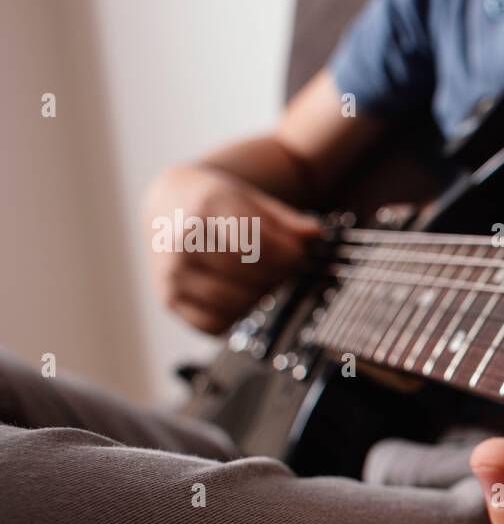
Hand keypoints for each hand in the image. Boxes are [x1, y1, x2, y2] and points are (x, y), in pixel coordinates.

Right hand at [141, 164, 318, 333]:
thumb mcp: (249, 199)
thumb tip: (316, 235)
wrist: (166, 206)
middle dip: (277, 277)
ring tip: (263, 283)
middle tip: (285, 272)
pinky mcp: (168, 299)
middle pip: (249, 275)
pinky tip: (240, 299)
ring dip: (259, 298)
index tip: (298, 257)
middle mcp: (184, 243)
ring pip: (234, 303)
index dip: (287, 256)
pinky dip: (235, 318)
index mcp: (206, 210)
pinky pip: (212, 324)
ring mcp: (172, 274)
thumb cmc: (215, 204)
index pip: (257, 244)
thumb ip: (284, 220)